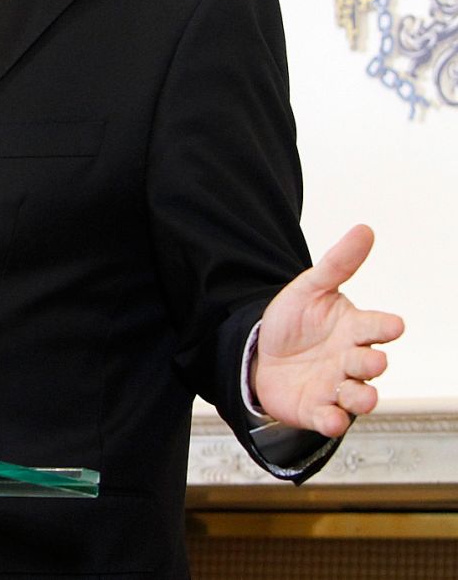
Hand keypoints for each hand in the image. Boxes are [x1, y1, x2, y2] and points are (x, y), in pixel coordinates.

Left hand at [255, 224, 404, 436]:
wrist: (259, 354)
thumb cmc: (293, 322)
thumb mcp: (310, 288)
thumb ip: (338, 263)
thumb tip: (364, 229)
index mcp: (354, 329)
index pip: (379, 327)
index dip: (386, 327)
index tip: (391, 326)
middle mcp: (351, 360)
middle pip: (372, 363)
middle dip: (371, 362)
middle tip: (366, 359)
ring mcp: (336, 387)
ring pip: (361, 397)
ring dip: (363, 397)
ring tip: (359, 394)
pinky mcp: (317, 409)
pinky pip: (331, 419)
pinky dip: (333, 421)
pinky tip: (331, 418)